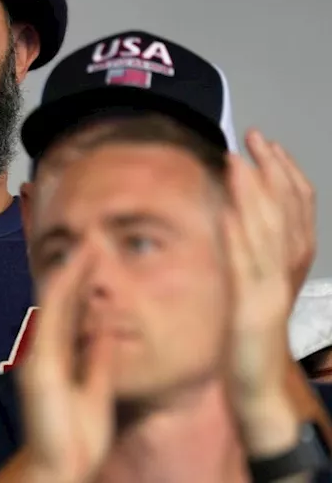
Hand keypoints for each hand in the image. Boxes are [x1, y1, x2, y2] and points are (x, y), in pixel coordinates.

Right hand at [17, 250, 114, 482]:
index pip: (73, 310)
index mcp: (61, 355)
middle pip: (62, 300)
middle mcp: (47, 349)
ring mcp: (40, 354)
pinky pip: (50, 321)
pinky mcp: (40, 363)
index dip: (85, 282)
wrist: (60, 467)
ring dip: (70, 272)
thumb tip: (105, 328)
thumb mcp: (96, 389)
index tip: (99, 255)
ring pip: (53, 303)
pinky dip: (60, 294)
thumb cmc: (75, 437)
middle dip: (77, 268)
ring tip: (86, 243)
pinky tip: (71, 272)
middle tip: (91, 236)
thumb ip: (98, 359)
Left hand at [223, 137, 302, 453]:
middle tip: (253, 135)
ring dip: (252, 193)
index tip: (265, 144)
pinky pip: (246, 267)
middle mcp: (285, 273)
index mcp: (286, 266)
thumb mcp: (250, 288)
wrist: (257, 386)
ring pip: (267, 232)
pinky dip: (239, 237)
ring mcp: (269, 290)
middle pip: (286, 211)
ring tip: (237, 160)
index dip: (282, 173)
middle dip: (270, 170)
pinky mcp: (251, 308)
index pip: (294, 209)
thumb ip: (247, 255)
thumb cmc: (248, 339)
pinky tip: (227, 212)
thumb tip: (231, 216)